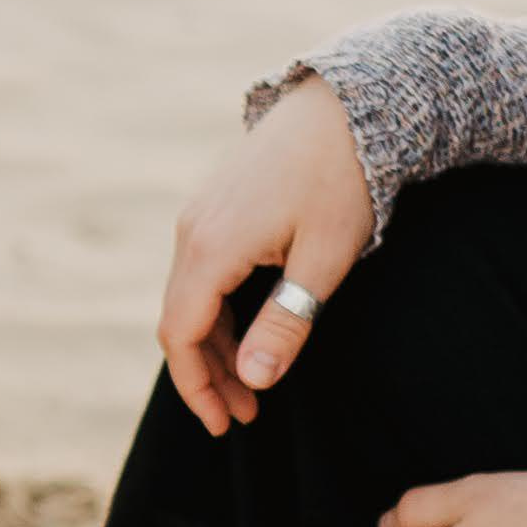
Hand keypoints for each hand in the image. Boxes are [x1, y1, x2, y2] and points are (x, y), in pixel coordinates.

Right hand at [158, 78, 372, 434]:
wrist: (346, 101)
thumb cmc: (345, 179)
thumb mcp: (324, 260)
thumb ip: (286, 324)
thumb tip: (254, 381)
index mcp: (212, 248)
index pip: (181, 336)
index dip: (198, 387)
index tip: (227, 424)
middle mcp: (191, 231)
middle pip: (179, 321)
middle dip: (209, 373)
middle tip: (247, 412)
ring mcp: (197, 214)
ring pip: (188, 297)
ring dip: (214, 343)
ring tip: (253, 378)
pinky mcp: (213, 205)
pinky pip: (200, 271)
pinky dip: (216, 310)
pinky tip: (248, 328)